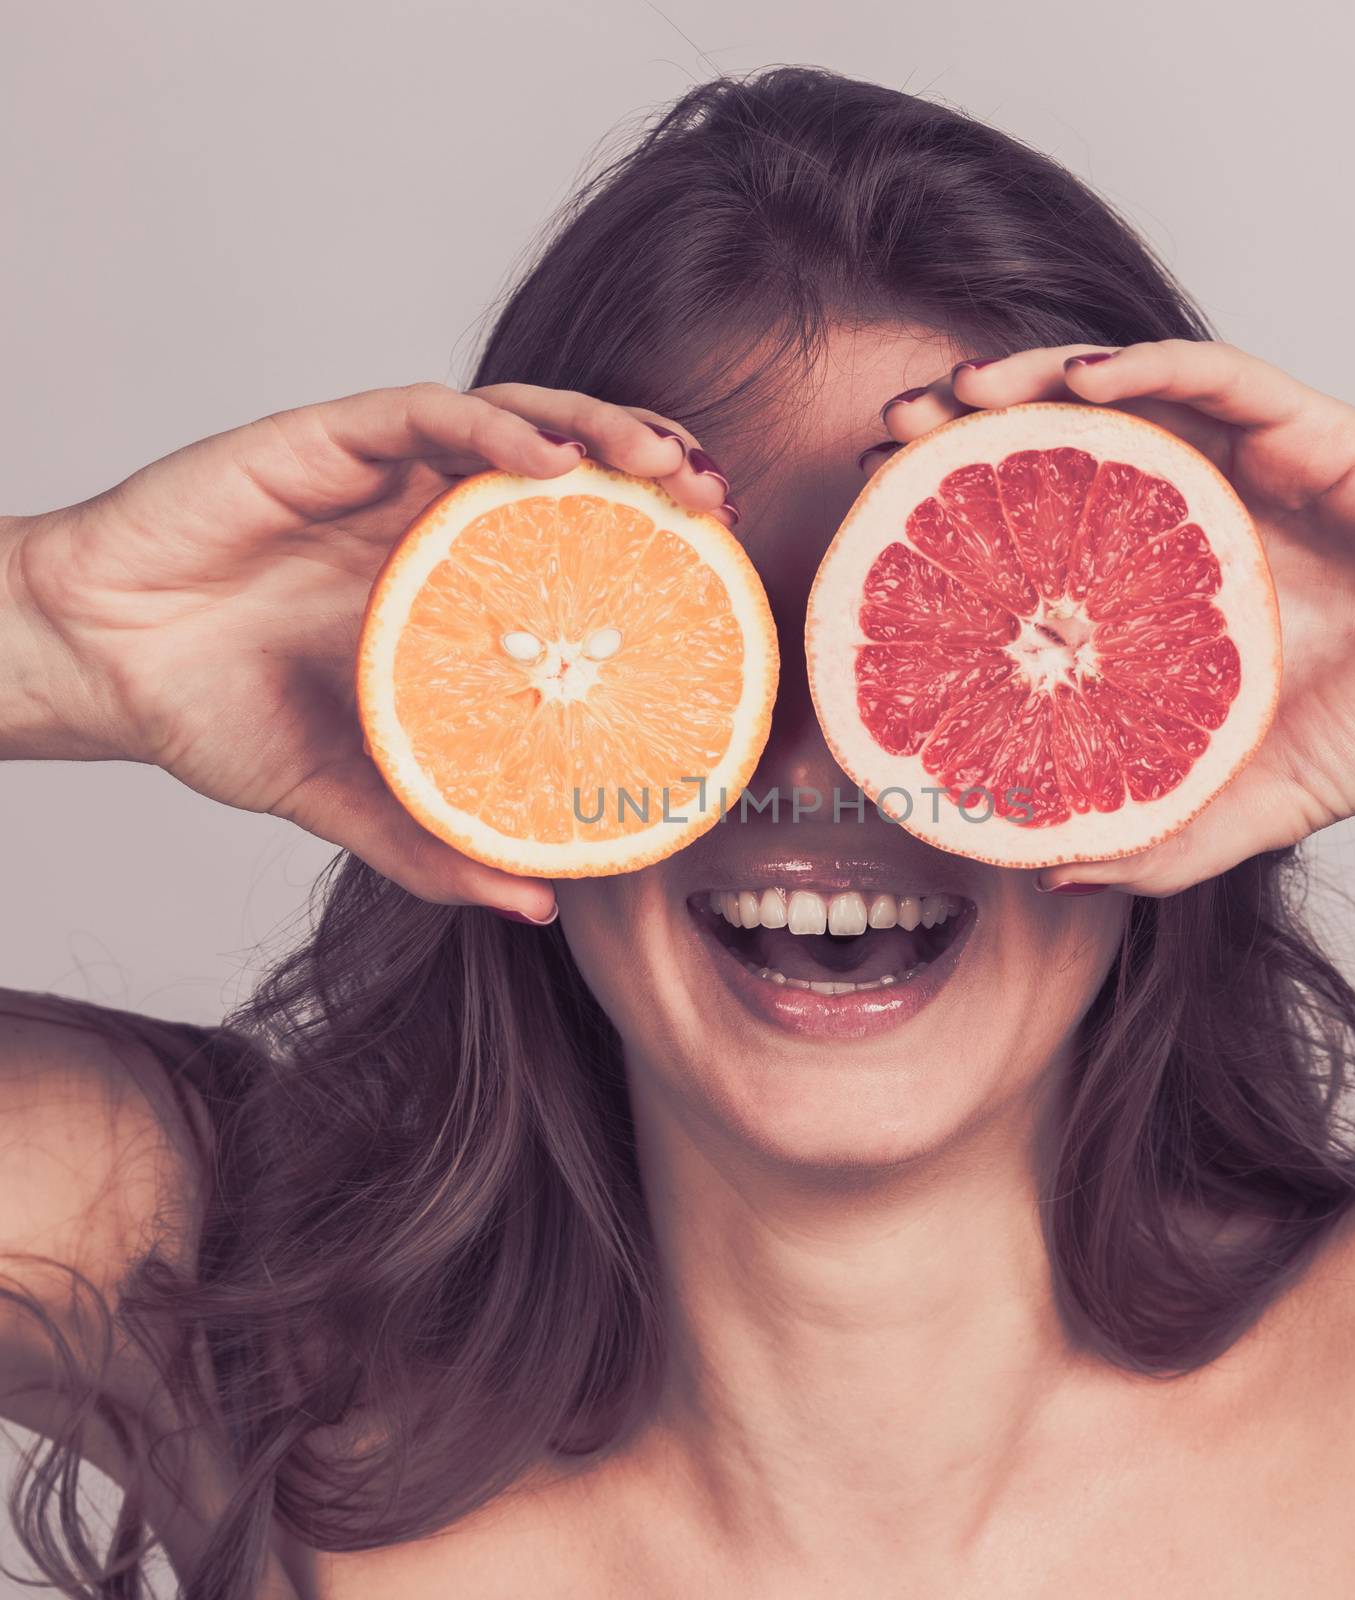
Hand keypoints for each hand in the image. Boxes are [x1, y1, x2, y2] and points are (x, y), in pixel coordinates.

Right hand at [5, 382, 736, 919]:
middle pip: (566, 467)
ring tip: (667, 464)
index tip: (721, 575)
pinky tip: (552, 459)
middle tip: (717, 501)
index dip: (649, 548)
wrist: (97, 667)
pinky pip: (425, 414)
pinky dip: (496, 428)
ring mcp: (382, 473)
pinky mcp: (324, 440)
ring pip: (515, 419)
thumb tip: (534, 906)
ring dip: (600, 430)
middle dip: (650, 469)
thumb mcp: (347, 795)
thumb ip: (434, 840)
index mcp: (447, 582)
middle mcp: (428, 515)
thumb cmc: (215, 715)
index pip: (571, 543)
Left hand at [866, 339, 1354, 895]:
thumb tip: (1052, 871)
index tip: (878, 523)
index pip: (1039, 529)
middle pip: (1055, 443)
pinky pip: (1220, 378)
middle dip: (964, 428)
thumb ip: (1157, 835)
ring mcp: (1244, 461)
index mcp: (1161, 582)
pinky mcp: (1310, 431)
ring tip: (956, 393)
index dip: (956, 517)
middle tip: (890, 436)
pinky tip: (1085, 380)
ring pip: (1120, 391)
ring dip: (1030, 379)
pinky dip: (1150, 367)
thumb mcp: (1245, 804)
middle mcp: (1188, 506)